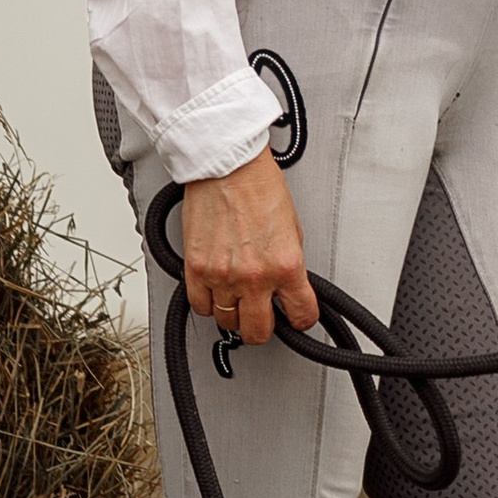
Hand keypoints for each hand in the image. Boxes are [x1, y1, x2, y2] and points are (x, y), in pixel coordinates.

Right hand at [180, 151, 317, 347]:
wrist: (228, 166)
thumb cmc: (259, 186)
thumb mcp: (293, 228)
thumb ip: (290, 264)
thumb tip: (288, 287)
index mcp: (286, 265)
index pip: (301, 315)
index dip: (301, 319)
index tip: (296, 316)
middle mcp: (254, 276)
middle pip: (258, 331)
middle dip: (264, 326)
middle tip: (264, 315)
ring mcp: (222, 275)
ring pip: (227, 322)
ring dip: (235, 313)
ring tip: (238, 298)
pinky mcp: (196, 269)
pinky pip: (201, 306)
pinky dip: (208, 303)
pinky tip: (216, 291)